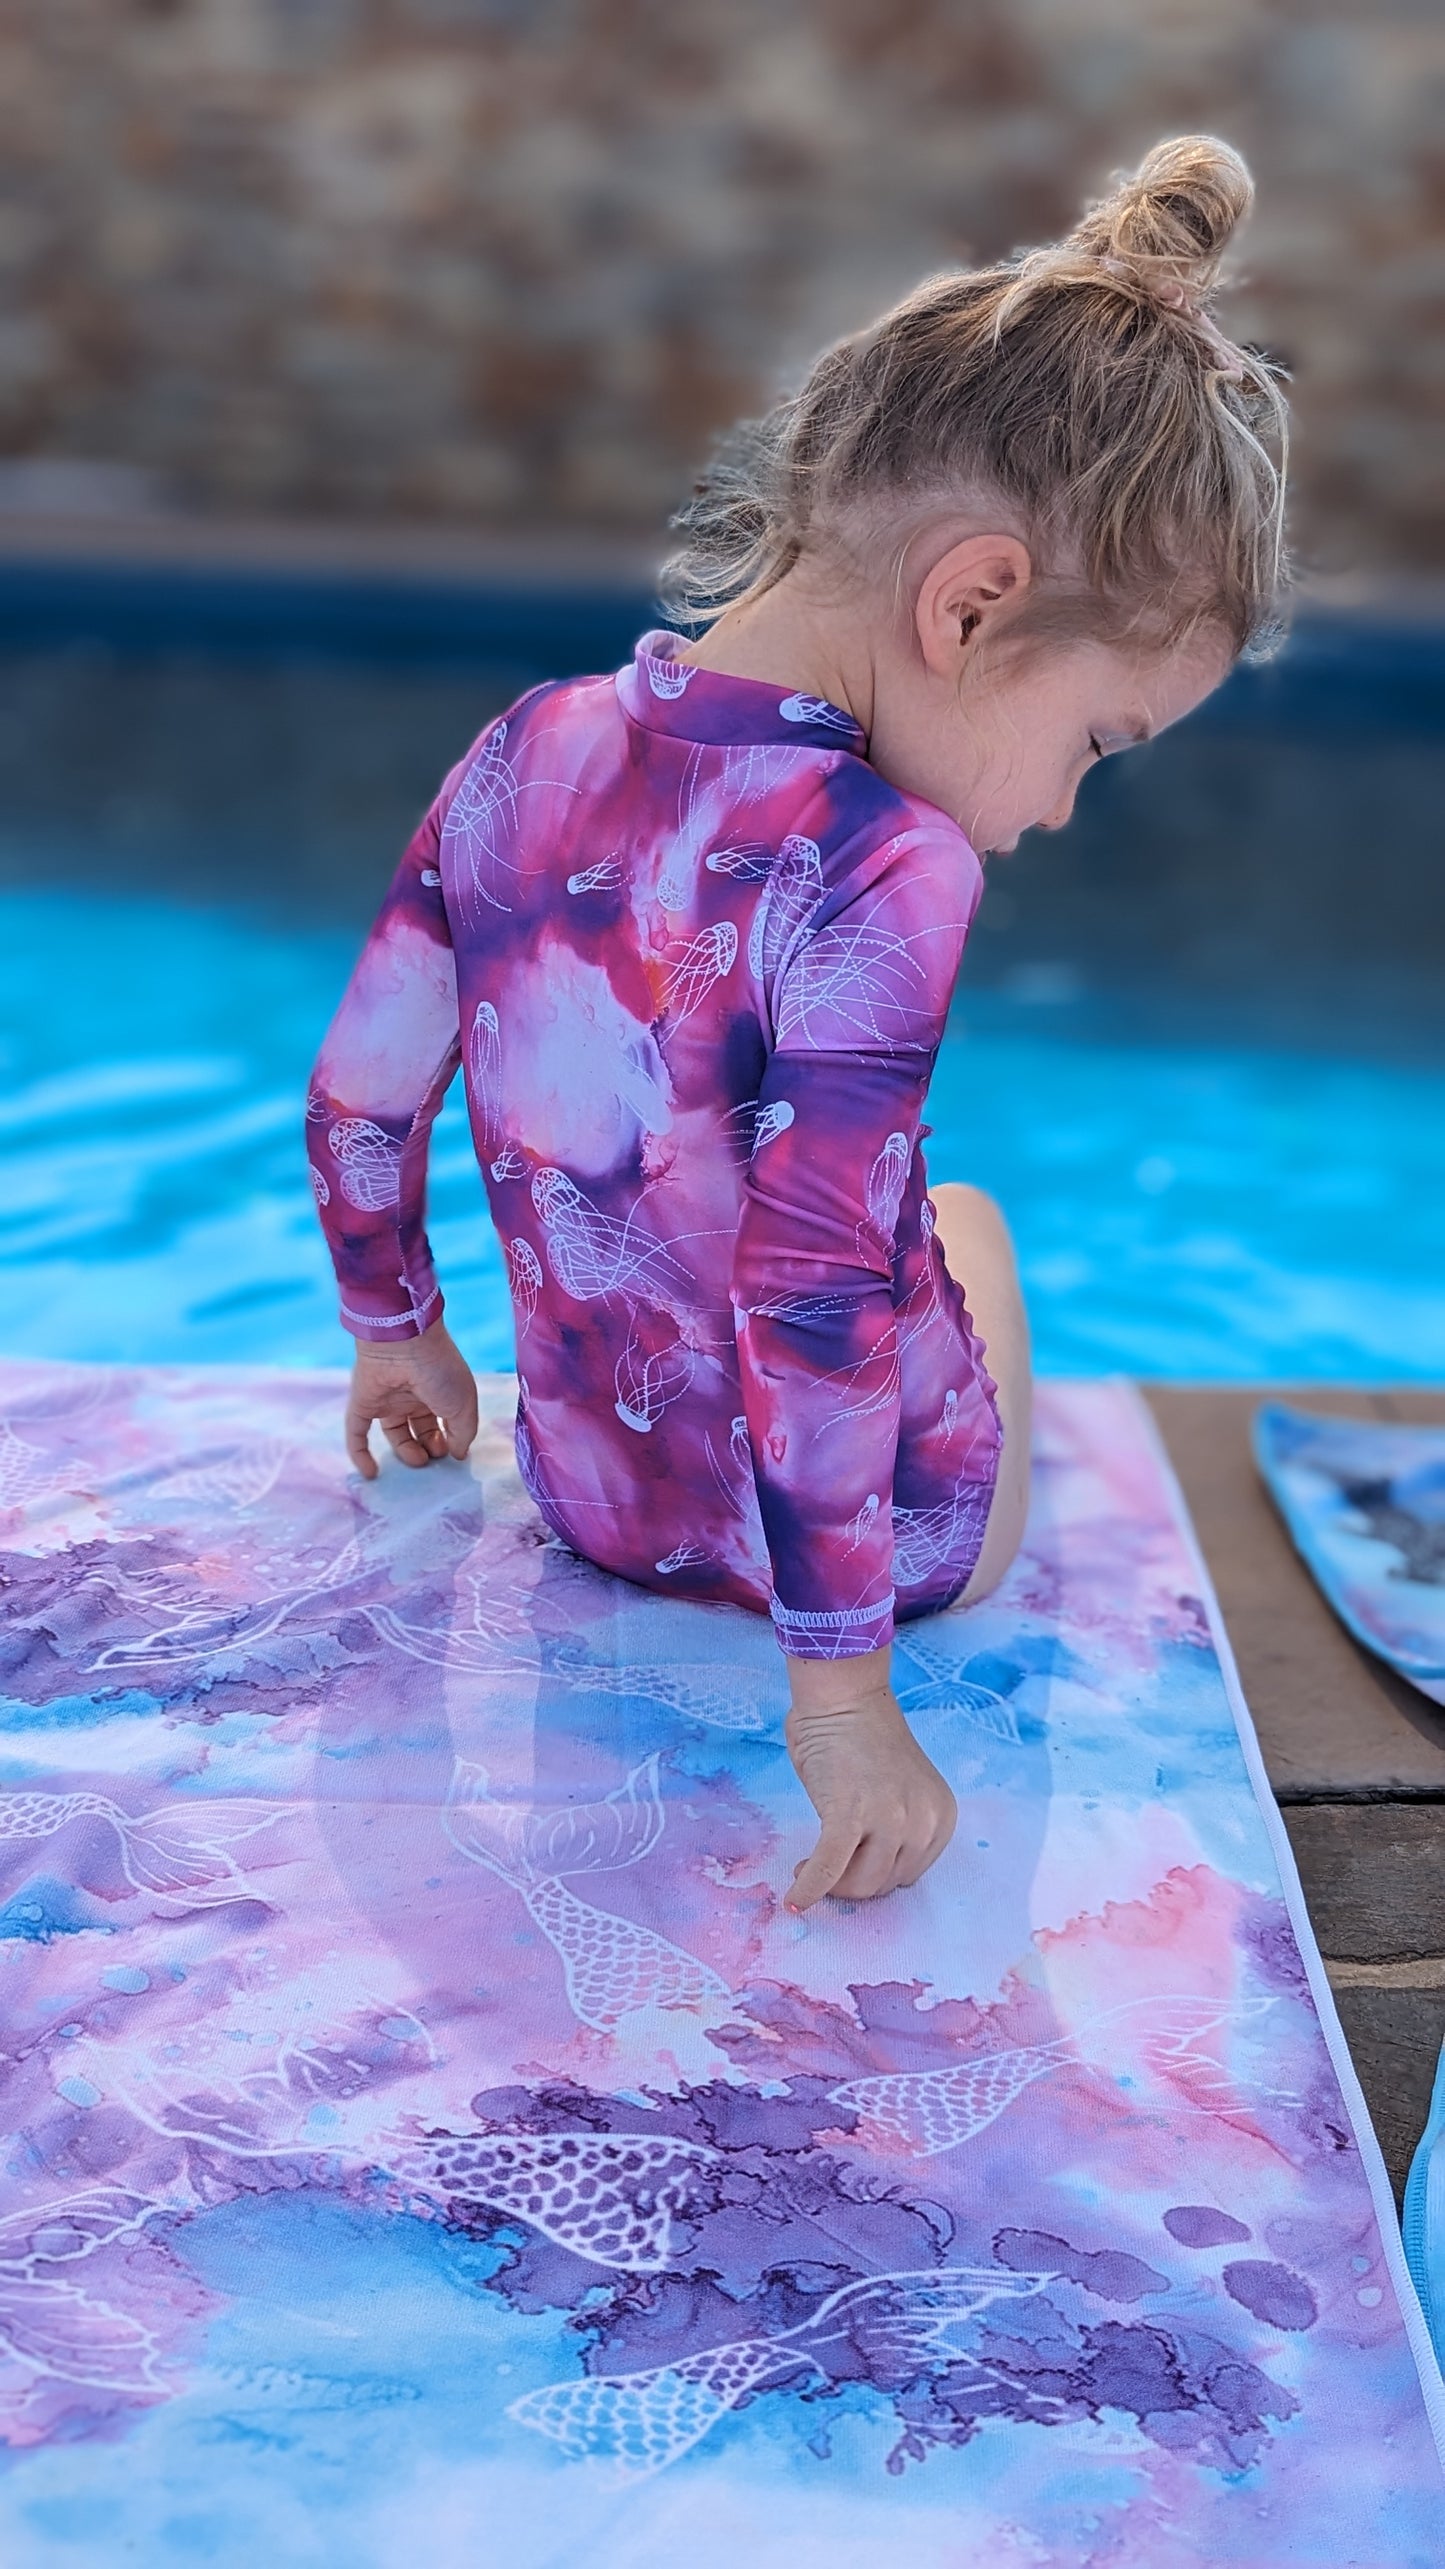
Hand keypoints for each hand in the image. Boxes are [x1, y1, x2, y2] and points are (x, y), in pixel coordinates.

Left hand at [345, 1319, 478, 1478]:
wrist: (404, 1342)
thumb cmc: (441, 1371)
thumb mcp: (464, 1405)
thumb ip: (463, 1434)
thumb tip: (458, 1455)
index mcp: (439, 1393)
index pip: (443, 1423)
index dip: (449, 1441)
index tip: (454, 1455)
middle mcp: (413, 1396)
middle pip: (420, 1430)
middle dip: (429, 1447)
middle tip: (436, 1458)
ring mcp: (387, 1400)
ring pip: (394, 1433)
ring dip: (405, 1453)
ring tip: (418, 1462)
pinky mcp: (362, 1404)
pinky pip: (357, 1433)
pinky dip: (360, 1454)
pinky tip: (370, 1474)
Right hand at [784, 1660, 956, 1908]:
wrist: (844, 1698)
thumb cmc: (864, 1739)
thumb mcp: (902, 1792)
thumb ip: (894, 1830)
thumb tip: (860, 1875)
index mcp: (940, 1817)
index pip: (907, 1875)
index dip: (873, 1877)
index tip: (849, 1868)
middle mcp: (923, 1821)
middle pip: (884, 1883)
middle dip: (850, 1884)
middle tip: (822, 1870)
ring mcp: (889, 1819)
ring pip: (859, 1884)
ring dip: (830, 1886)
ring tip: (807, 1869)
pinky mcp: (849, 1815)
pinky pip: (828, 1869)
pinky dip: (809, 1889)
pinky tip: (794, 1899)